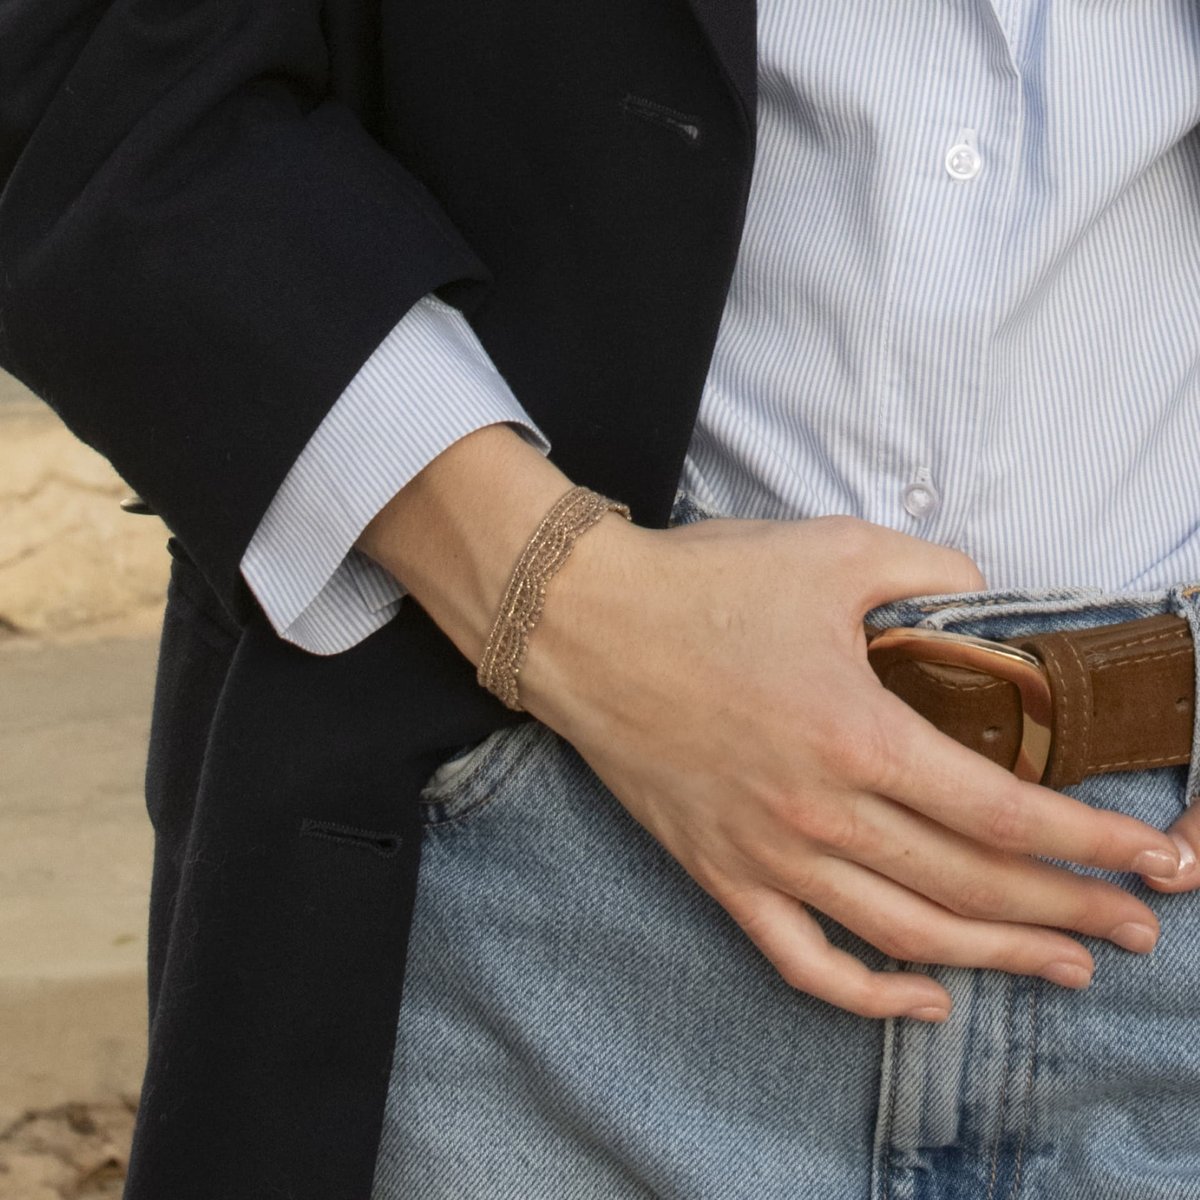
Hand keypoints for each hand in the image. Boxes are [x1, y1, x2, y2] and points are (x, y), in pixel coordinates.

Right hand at [520, 513, 1184, 1021]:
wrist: (584, 625)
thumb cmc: (703, 586)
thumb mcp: (831, 552)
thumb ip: (929, 572)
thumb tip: (984, 600)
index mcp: (858, 732)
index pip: (1002, 811)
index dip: (1089, 843)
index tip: (1150, 861)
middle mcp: (820, 811)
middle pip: (970, 884)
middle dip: (1070, 910)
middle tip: (1139, 925)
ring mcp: (766, 854)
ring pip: (904, 936)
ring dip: (997, 959)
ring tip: (1067, 967)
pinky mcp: (720, 873)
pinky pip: (802, 961)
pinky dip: (869, 995)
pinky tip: (924, 1000)